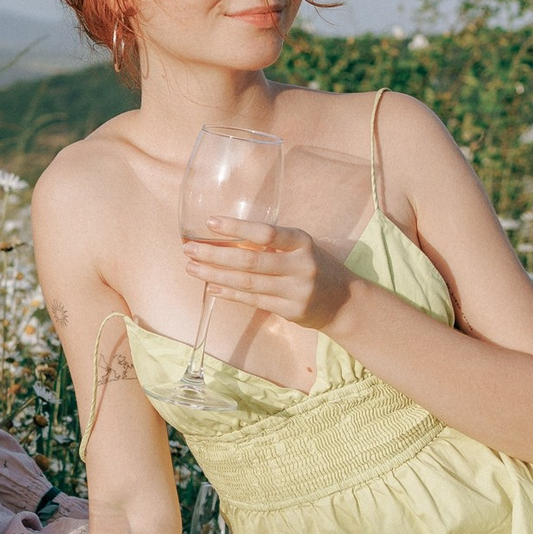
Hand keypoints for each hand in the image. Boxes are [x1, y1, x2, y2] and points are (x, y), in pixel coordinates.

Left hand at [183, 217, 355, 331]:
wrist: (344, 302)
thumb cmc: (315, 266)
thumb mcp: (301, 247)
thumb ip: (272, 243)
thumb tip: (225, 237)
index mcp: (302, 243)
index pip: (267, 233)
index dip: (237, 228)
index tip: (210, 223)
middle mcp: (301, 266)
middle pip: (250, 260)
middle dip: (215, 254)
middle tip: (188, 249)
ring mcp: (296, 291)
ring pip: (248, 283)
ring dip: (215, 275)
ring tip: (192, 268)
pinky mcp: (290, 311)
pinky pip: (252, 301)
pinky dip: (228, 293)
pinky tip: (211, 287)